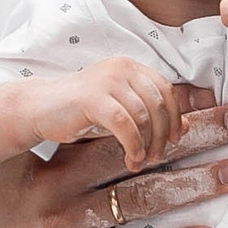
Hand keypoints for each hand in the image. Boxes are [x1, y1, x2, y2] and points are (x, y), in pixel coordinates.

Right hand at [0, 91, 227, 227]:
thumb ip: (76, 134)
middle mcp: (58, 192)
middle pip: (138, 160)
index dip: (166, 113)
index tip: (211, 99)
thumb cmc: (15, 203)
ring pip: (139, 202)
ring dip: (193, 186)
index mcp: (54, 159)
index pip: (120, 129)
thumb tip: (138, 104)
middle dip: (193, 139)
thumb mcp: (32, 160)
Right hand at [26, 57, 178, 169]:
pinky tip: (131, 158)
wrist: (40, 107)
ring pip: (144, 116)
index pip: (166, 90)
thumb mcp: (120, 108)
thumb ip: (150, 113)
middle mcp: (121, 68)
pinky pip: (124, 124)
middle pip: (159, 104)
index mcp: (130, 67)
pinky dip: (132, 144)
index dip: (175, 117)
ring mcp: (107, 80)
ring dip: (147, 144)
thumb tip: (187, 126)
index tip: (175, 139)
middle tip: (157, 156)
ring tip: (140, 161)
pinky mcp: (93, 97)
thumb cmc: (80, 110)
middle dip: (163, 134)